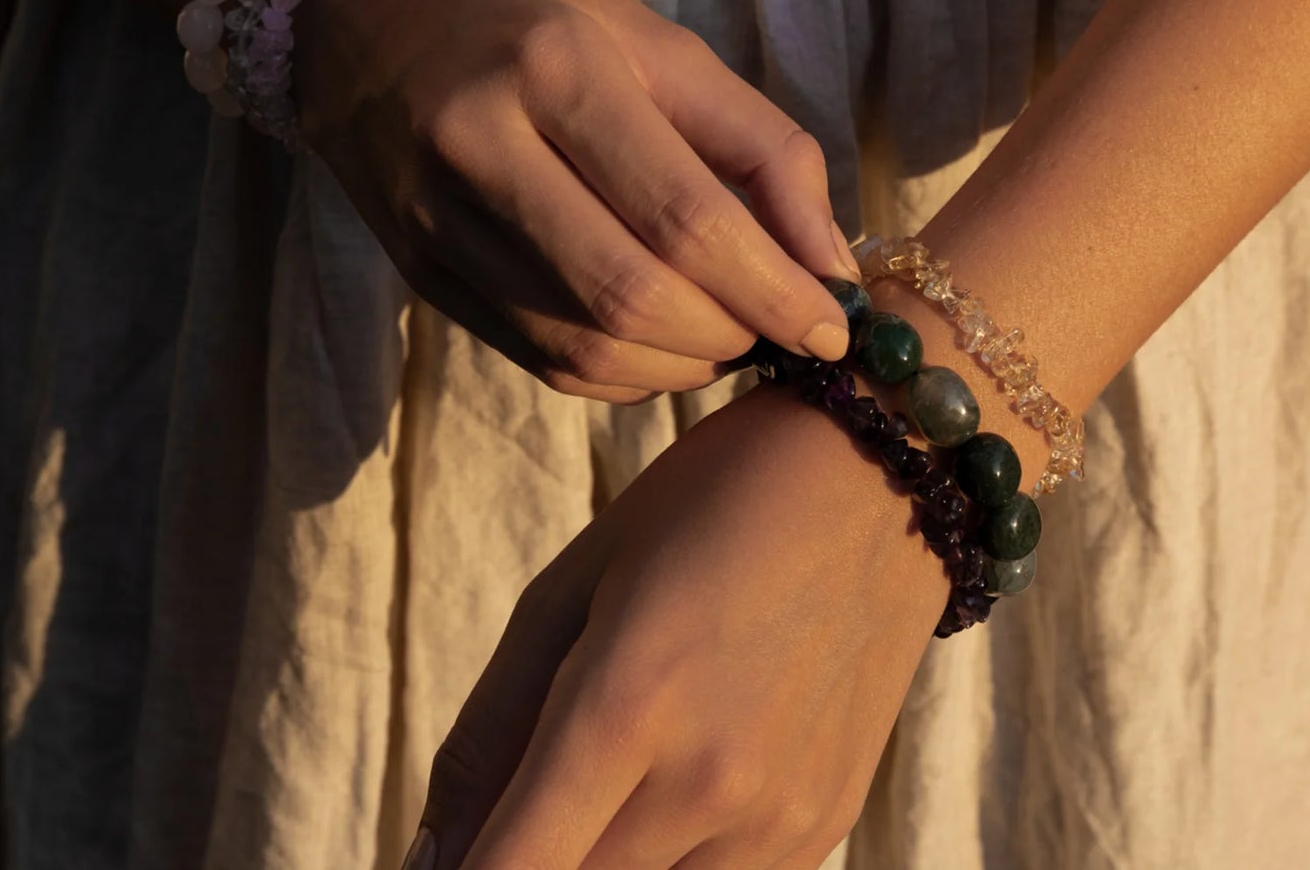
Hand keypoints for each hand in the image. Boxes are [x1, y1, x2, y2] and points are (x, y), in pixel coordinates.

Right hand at [291, 0, 858, 403]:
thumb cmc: (529, 7)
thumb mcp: (656, 42)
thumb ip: (758, 145)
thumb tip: (830, 263)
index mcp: (555, 66)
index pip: (685, 217)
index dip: (775, 289)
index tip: (834, 325)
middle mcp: (481, 146)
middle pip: (631, 294)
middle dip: (732, 334)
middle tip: (782, 330)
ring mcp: (434, 218)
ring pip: (581, 343)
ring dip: (681, 365)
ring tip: (729, 335)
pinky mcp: (418, 269)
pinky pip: (536, 356)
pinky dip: (621, 372)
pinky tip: (661, 346)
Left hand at [411, 383, 950, 868]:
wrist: (883, 478)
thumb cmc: (708, 503)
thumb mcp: (579, 579)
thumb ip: (493, 723)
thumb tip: (426, 855)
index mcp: (624, 703)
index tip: (444, 858)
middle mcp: (706, 784)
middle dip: (528, 850)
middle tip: (536, 777)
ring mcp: (776, 821)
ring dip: (601, 852)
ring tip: (624, 751)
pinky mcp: (821, 831)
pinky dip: (673, 849)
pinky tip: (688, 763)